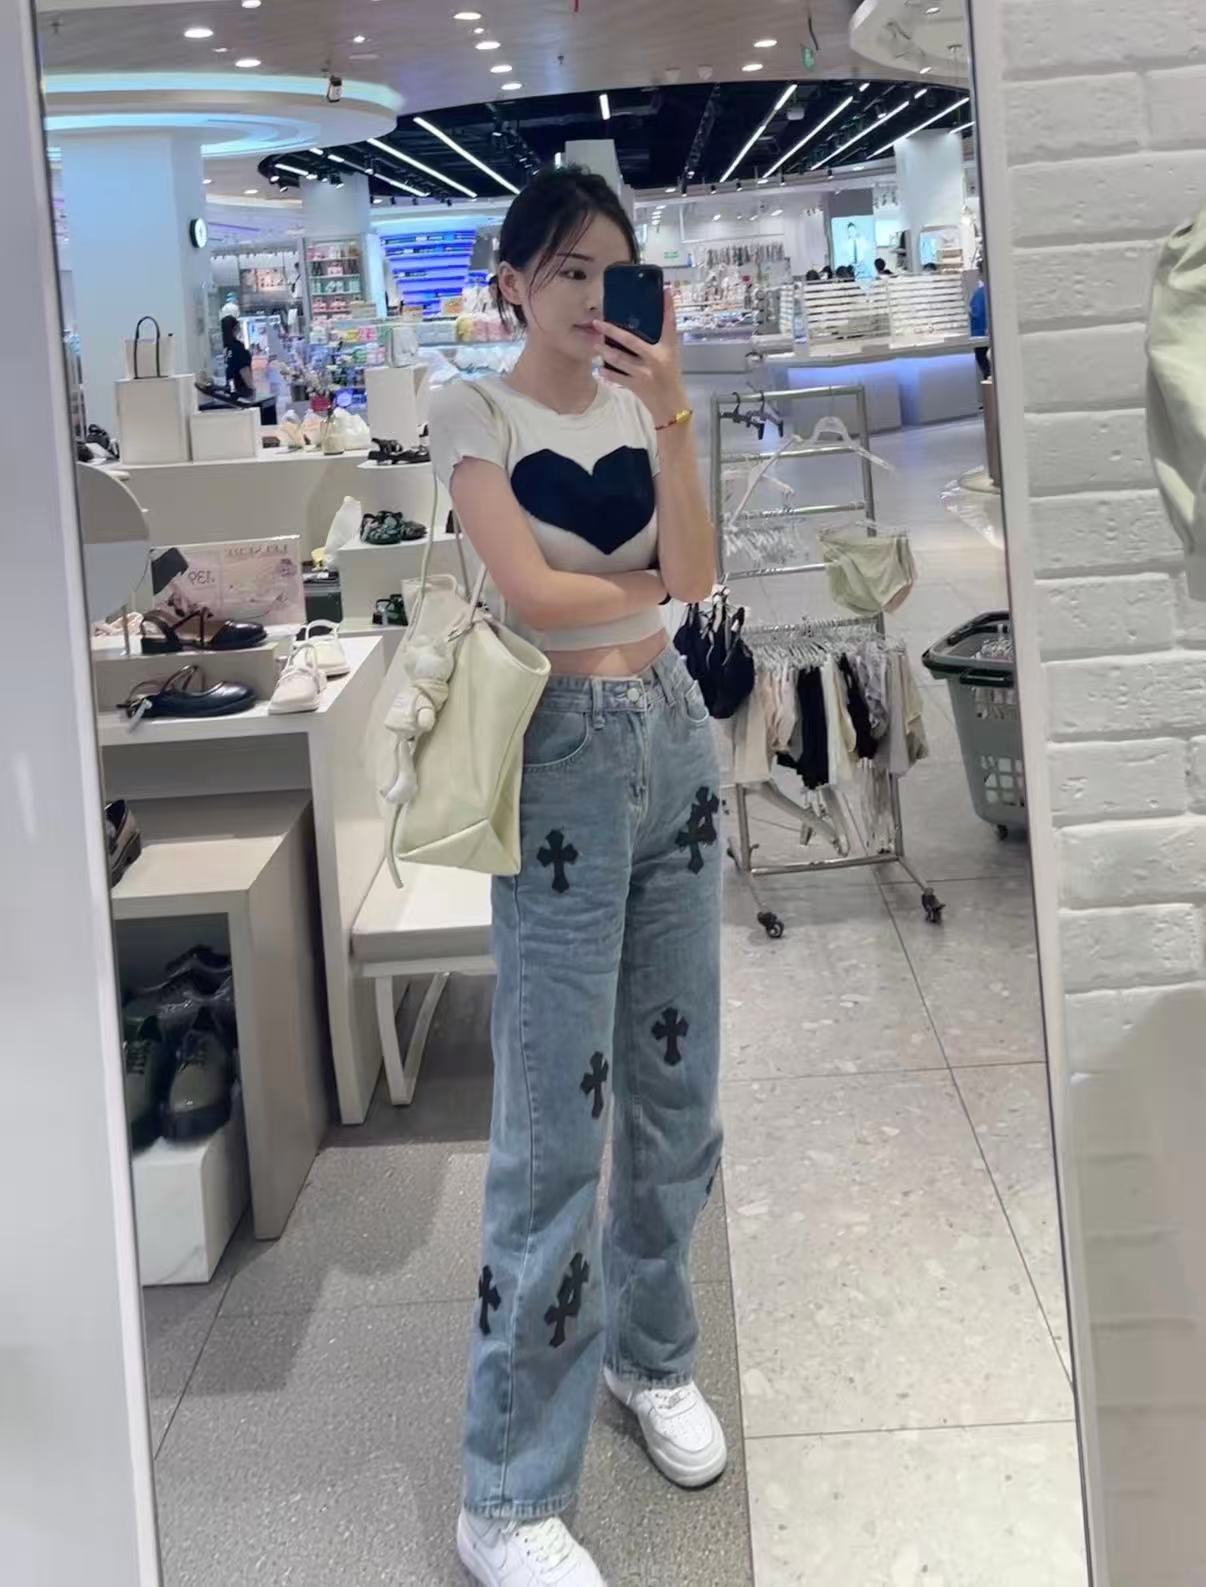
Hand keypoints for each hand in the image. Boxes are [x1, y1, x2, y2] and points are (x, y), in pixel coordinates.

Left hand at [593, 288, 687, 428]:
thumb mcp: (673, 353)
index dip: (667, 308)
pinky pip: (617, 378)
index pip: (668, 325)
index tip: (666, 290)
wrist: (671, 405)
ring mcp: (642, 374)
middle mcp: (653, 360)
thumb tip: (665, 302)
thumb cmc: (671, 375)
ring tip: (594, 343)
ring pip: (619, 360)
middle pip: (630, 342)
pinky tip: (599, 368)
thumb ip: (667, 330)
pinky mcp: (634, 386)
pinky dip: (607, 373)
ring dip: (605, 352)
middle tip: (597, 323)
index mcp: (664, 350)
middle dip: (612, 332)